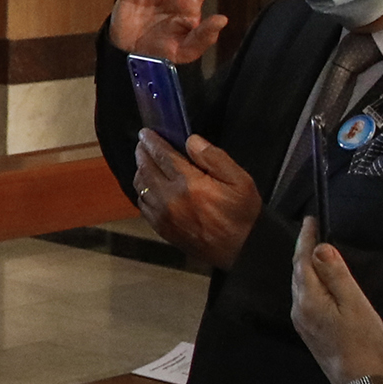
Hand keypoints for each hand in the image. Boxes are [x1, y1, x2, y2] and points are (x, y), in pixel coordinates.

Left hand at [134, 129, 261, 268]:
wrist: (241, 250)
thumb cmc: (242, 215)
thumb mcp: (240, 180)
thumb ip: (214, 157)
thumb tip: (191, 141)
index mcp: (190, 185)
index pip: (162, 156)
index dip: (152, 141)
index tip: (146, 133)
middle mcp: (170, 199)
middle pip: (146, 169)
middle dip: (142, 152)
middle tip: (143, 143)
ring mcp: (163, 215)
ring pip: (140, 186)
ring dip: (140, 170)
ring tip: (145, 160)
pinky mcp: (161, 228)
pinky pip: (142, 205)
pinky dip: (141, 190)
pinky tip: (147, 185)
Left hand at [288, 218, 382, 383]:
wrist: (360, 381)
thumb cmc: (363, 341)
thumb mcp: (354, 304)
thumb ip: (336, 275)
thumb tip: (321, 249)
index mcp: (308, 299)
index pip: (303, 261)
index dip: (307, 239)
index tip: (311, 220)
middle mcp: (298, 309)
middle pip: (298, 272)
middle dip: (303, 249)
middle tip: (312, 229)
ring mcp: (302, 321)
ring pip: (300, 285)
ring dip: (305, 265)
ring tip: (314, 249)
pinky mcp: (309, 330)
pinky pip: (305, 297)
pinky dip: (310, 282)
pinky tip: (318, 280)